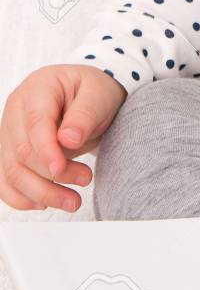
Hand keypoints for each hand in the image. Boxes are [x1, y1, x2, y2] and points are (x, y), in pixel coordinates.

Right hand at [0, 65, 127, 212]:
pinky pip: (5, 181)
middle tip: (86, 180)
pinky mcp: (9, 152)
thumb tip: (68, 139)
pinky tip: (45, 203)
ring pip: (12, 171)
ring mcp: (9, 131)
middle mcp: (16, 108)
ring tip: (73, 201)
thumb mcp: (100, 96)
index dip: (46, 150)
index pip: (35, 122)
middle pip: (23, 151)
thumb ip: (85, 115)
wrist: (89, 99)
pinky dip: (22, 197)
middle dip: (52, 175)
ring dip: (41, 192)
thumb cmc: (94, 93)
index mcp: (39, 86)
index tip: (61, 169)